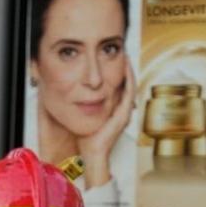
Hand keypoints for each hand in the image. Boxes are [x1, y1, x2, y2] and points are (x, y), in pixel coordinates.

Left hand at [78, 67, 136, 189]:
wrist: (91, 154)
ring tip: (126, 56)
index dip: (119, 73)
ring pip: (131, 86)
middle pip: (127, 85)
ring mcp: (124, 113)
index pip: (120, 87)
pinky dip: (128, 79)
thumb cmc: (86, 139)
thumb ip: (84, 105)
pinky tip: (125, 68)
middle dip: (125, 68)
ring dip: (129, 70)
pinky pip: (129, 92)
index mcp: (114, 111)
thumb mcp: (85, 117)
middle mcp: (122, 111)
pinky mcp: (123, 115)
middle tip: (123, 52)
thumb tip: (74, 93)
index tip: (114, 59)